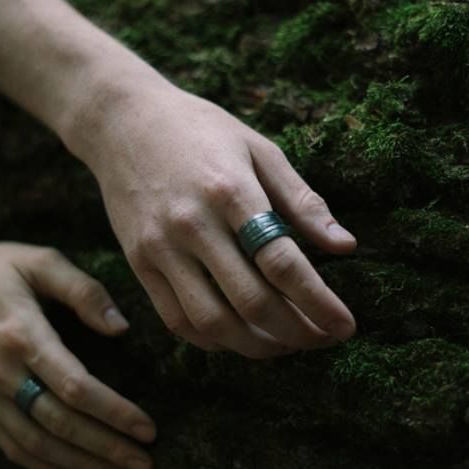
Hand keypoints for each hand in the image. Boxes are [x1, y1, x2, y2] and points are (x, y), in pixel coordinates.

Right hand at [0, 238, 155, 468]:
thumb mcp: (38, 260)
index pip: (75, 386)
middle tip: (145, 463)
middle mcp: (1, 372)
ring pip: (37, 444)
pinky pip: (12, 447)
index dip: (114, 411)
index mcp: (22, 334)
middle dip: (107, 447)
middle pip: (60, 423)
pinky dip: (46, 467)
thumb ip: (82, 290)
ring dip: (82, 464)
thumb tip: (120, 327)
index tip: (147, 427)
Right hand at [71, 85, 357, 357]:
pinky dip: (215, 341)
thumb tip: (345, 246)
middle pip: (251, 301)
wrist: (122, 121)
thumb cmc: (201, 131)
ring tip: (288, 345)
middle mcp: (192, 224)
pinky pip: (178, 320)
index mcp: (230, 191)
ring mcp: (160, 248)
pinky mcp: (138, 263)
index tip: (346, 326)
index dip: (319, 302)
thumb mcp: (259, 150)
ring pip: (213, 322)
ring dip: (258, 346)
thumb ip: (303, 201)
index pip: (281, 262)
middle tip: (324, 340)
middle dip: (297, 332)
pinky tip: (243, 338)